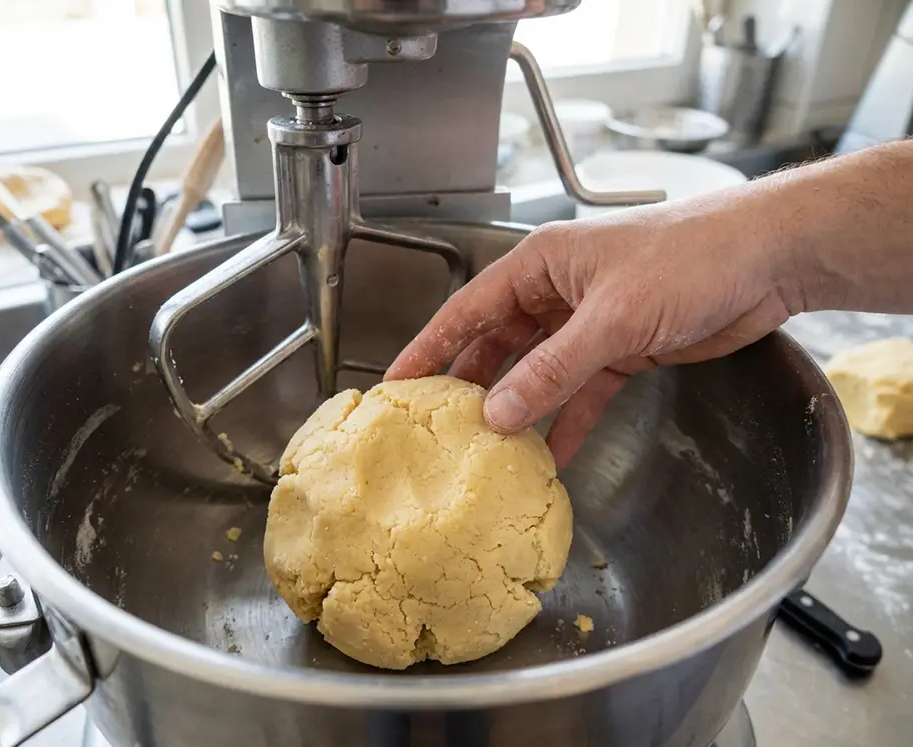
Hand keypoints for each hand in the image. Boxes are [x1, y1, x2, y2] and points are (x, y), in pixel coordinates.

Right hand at [385, 190, 799, 467]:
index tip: (397, 382)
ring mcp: (590, 322)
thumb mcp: (611, 318)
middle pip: (498, 344)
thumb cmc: (690, 256)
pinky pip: (582, 390)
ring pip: (539, 371)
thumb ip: (553, 369)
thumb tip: (498, 412)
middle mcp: (558, 292)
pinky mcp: (624, 348)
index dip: (429, 347)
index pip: (468, 310)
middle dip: (469, 384)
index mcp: (541, 265)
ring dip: (518, 407)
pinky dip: (567, 418)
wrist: (767, 259)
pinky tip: (550, 451)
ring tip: (486, 447)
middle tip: (437, 426)